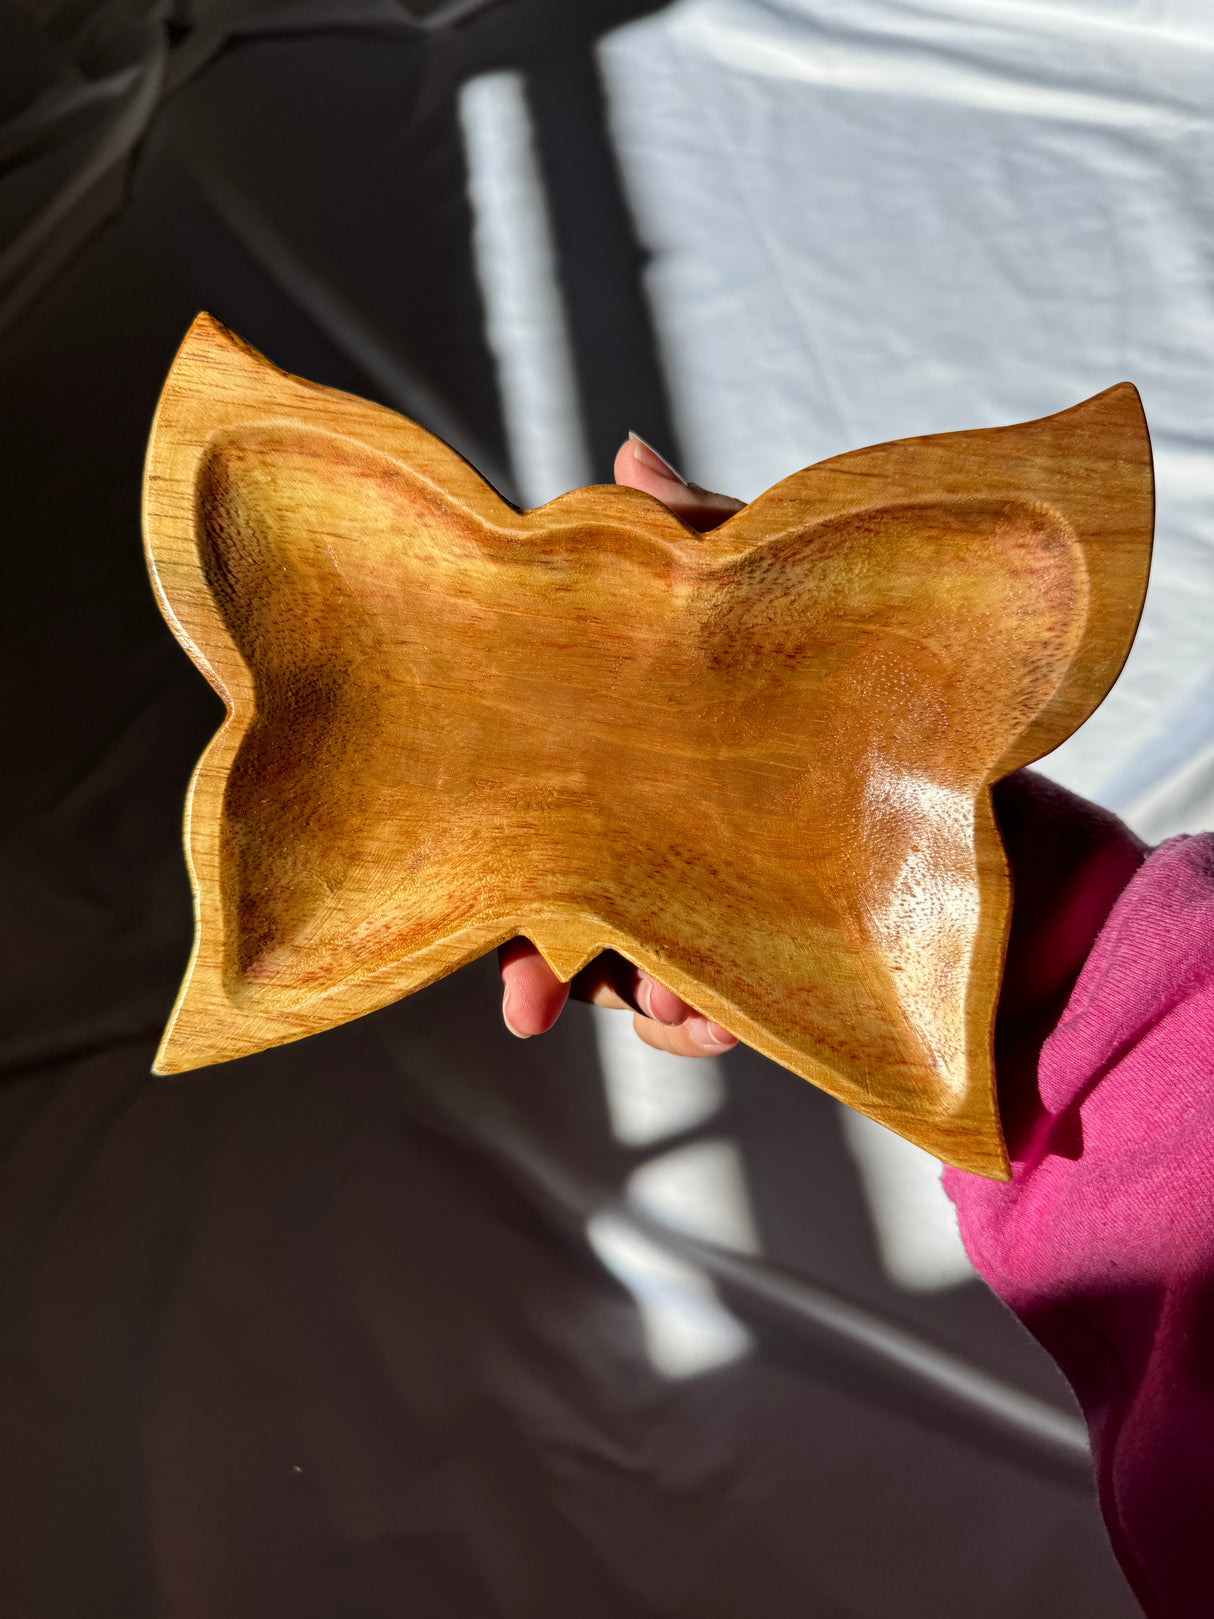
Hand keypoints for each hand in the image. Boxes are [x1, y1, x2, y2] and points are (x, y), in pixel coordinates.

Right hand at [495, 439, 1148, 1121]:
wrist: (1006, 817)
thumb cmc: (889, 690)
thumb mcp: (790, 602)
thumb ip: (706, 533)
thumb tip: (623, 448)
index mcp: (658, 763)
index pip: (557, 813)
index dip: (510, 862)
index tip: (473, 902)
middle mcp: (681, 841)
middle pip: (575, 906)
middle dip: (545, 957)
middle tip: (531, 1000)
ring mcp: (727, 909)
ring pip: (631, 971)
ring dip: (631, 988)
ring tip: (668, 992)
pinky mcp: (776, 969)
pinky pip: (706, 1019)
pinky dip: (696, 1022)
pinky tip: (709, 1015)